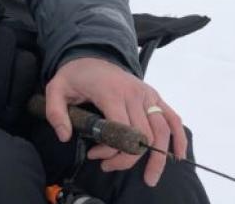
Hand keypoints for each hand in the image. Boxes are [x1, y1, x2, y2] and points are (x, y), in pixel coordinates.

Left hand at [44, 57, 186, 186]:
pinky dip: (178, 138)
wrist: (90, 56)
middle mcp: (133, 93)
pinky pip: (172, 118)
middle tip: (107, 166)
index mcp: (111, 92)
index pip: (122, 129)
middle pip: (141, 135)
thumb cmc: (75, 76)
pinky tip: (177, 156)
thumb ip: (55, 112)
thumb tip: (64, 137)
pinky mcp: (154, 96)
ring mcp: (147, 94)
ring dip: (157, 158)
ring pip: (160, 131)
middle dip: (126, 157)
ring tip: (149, 177)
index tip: (96, 156)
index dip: (112, 150)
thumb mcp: (55, 89)